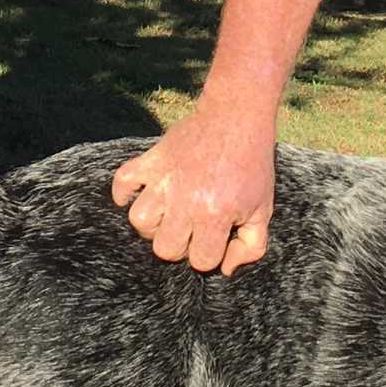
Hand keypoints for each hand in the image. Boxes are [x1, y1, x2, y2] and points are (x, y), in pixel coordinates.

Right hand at [110, 101, 274, 273]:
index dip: (209, 254)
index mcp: (216, 214)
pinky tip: (142, 195)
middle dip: (180, 245)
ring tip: (168, 214)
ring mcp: (165, 179)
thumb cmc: (253, 165)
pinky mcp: (152, 160)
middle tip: (191, 229)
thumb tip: (225, 268)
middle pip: (165, 248)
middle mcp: (186, 201)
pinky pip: (122, 182)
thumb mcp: (263, 209)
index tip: (216, 237)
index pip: (201, 261)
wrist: (237, 117)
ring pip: (139, 221)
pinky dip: (124, 193)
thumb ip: (251, 246)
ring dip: (153, 224)